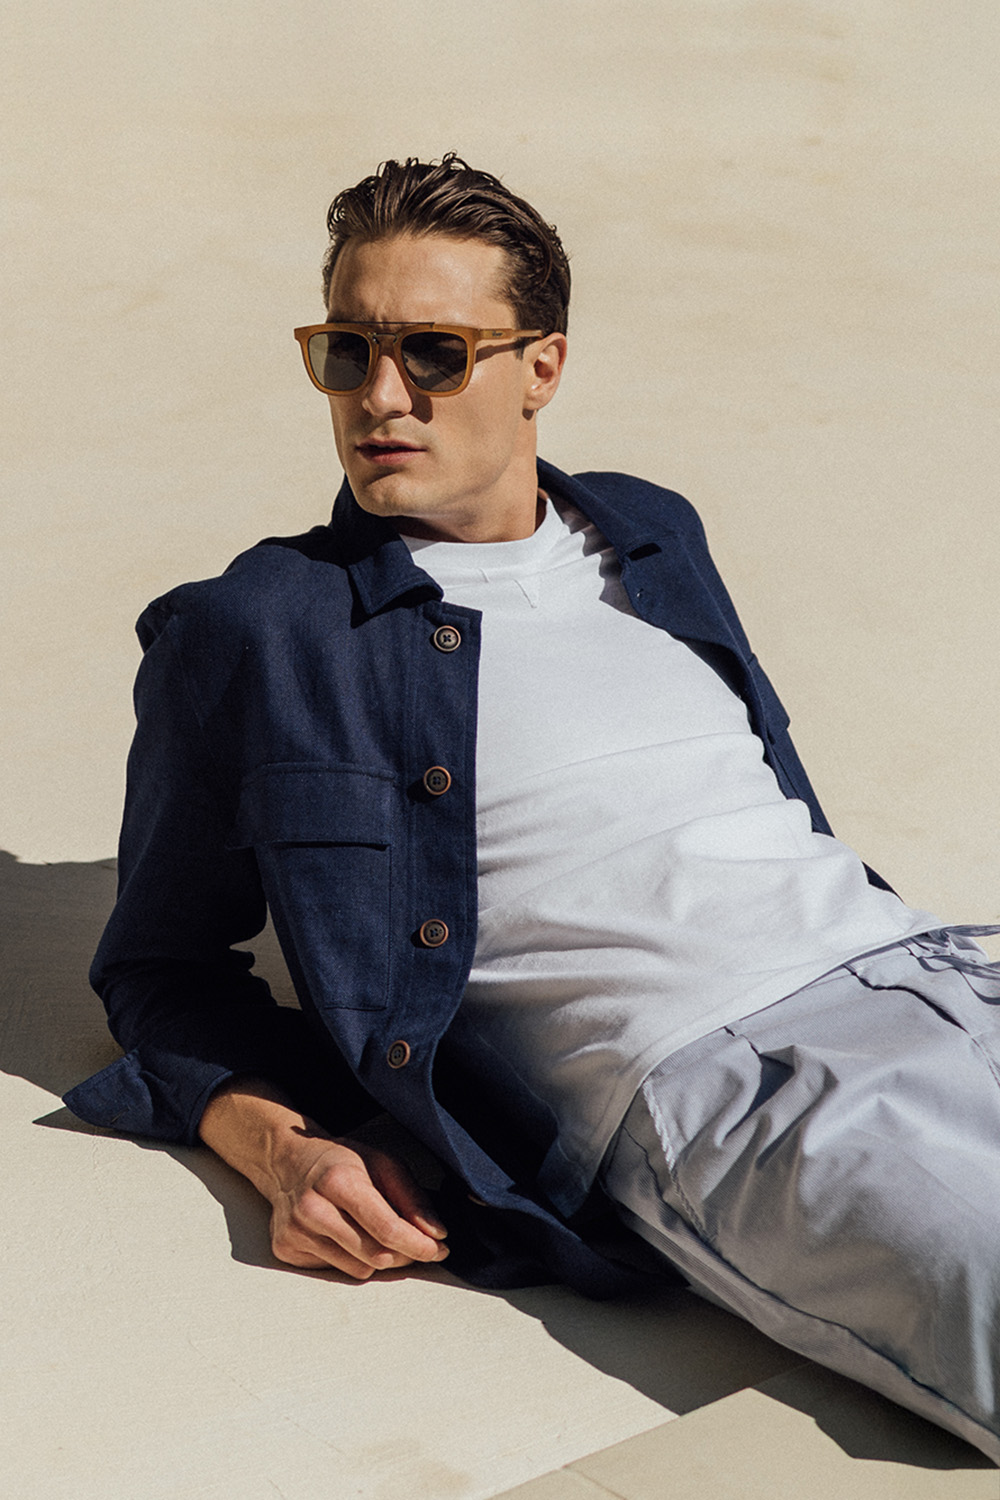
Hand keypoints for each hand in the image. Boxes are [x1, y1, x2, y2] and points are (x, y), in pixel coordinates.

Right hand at [198, 1077, 448, 1279]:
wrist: (286, 1161)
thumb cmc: (341, 1161)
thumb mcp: (383, 1163)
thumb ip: (412, 1198)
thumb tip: (437, 1235)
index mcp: (338, 1181)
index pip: (386, 1228)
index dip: (418, 1244)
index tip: (440, 1249)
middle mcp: (312, 1209)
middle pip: (376, 1255)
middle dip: (405, 1253)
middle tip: (417, 1243)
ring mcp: (295, 1232)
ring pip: (359, 1269)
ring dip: (379, 1258)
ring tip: (375, 1232)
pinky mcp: (286, 1250)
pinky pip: (336, 1271)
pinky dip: (352, 1258)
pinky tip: (345, 1234)